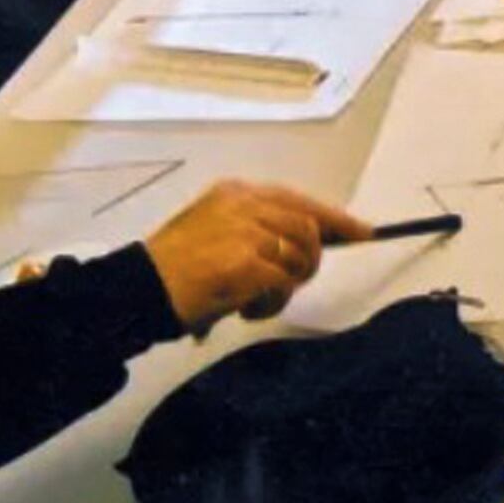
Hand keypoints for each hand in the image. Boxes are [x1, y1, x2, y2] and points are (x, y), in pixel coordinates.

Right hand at [142, 180, 368, 332]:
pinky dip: (272, 304)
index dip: (334, 217)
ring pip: (301, 256)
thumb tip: (303, 248)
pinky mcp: (247, 263)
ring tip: (259, 299)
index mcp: (234, 192)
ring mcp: (246, 232)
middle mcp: (242, 204)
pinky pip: (283, 285)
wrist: (141, 288)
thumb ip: (252, 230)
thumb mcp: (210, 229)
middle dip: (310, 261)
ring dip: (289, 285)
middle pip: (308, 227)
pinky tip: (247, 310)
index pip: (297, 199)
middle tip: (290, 284)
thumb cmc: (172, 269)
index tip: (362, 232)